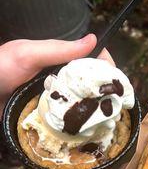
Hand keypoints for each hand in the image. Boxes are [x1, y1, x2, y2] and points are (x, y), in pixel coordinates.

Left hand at [0, 34, 114, 114]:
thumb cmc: (0, 70)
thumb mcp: (27, 54)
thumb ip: (57, 49)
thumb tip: (93, 40)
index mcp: (59, 59)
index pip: (92, 58)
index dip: (107, 67)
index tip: (115, 81)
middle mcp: (62, 78)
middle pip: (92, 83)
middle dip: (105, 92)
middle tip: (114, 105)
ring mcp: (58, 98)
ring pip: (85, 102)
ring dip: (96, 110)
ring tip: (107, 119)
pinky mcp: (52, 116)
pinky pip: (71, 119)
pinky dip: (81, 123)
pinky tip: (90, 128)